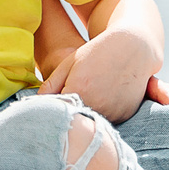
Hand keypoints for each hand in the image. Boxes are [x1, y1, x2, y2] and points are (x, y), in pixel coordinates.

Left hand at [41, 28, 162, 121]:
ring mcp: (113, 111)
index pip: (58, 110)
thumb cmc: (96, 52)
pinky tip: (106, 95)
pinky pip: (108, 120)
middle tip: (78, 92)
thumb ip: (51, 85)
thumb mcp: (69, 64)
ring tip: (94, 91)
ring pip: (92, 121)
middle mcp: (97, 105)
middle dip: (71, 112)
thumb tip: (36, 103)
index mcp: (79, 91)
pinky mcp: (125, 114)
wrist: (132, 47)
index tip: (56, 100)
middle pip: (76, 119)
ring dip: (88, 114)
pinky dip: (104, 113)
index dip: (56, 106)